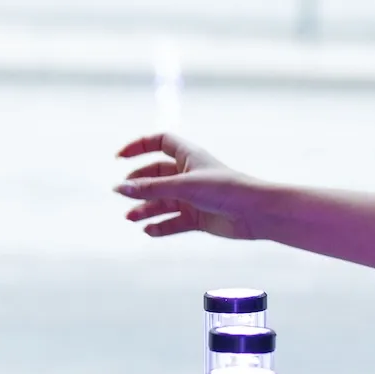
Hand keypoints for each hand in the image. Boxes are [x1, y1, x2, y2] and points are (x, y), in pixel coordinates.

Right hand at [114, 133, 268, 240]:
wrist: (255, 213)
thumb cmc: (225, 189)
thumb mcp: (183, 186)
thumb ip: (151, 189)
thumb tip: (120, 188)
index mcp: (188, 156)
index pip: (159, 142)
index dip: (138, 146)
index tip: (119, 158)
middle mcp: (189, 175)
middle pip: (155, 175)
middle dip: (138, 184)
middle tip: (122, 194)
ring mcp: (193, 197)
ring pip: (162, 202)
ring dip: (145, 208)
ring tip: (130, 218)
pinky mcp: (198, 218)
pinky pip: (173, 222)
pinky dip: (160, 226)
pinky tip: (148, 230)